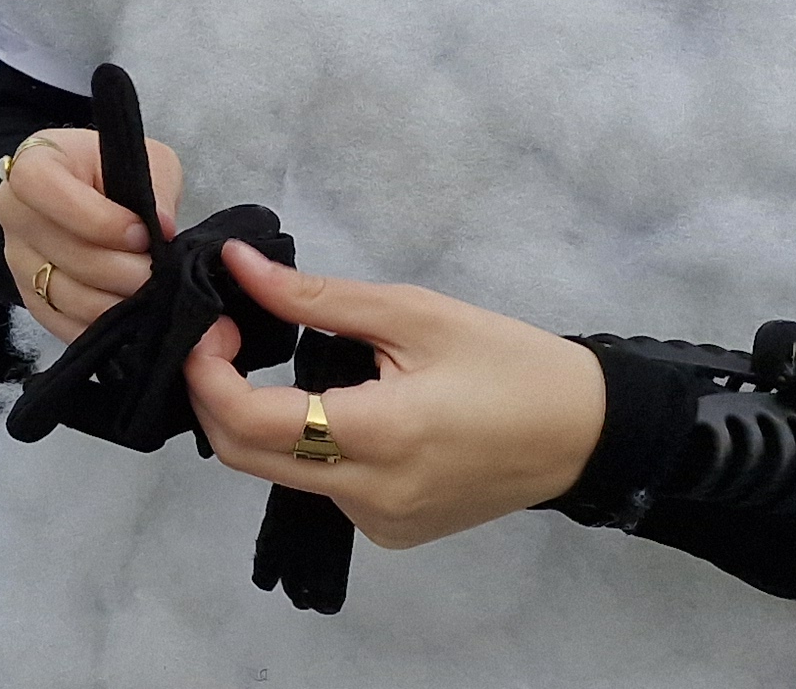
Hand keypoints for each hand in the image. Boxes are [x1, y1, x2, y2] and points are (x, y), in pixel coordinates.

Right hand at [0, 125, 182, 344]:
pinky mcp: (30, 297)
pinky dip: (103, 325)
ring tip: (150, 294)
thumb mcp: (142, 161)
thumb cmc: (112, 174)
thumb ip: (155, 187)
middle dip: (120, 270)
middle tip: (158, 273)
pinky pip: (64, 324)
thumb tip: (163, 228)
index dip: (94, 218)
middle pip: (62, 253)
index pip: (42, 189)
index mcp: (31, 165)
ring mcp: (17, 260)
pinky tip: (131, 314)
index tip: (140, 234)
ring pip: (65, 295)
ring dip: (115, 302)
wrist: (83, 196)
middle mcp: (13, 212)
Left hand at [185, 240, 606, 548]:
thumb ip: (315, 296)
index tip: (213, 327)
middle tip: (230, 340)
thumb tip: (236, 263)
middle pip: (246, 456)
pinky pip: (323, 486)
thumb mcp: (415, 314)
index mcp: (379, 435)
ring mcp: (380, 521)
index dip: (208, 373)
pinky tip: (340, 407)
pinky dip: (306, 446)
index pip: (248, 420)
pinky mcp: (393, 531)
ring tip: (285, 365)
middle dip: (215, 397)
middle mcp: (371, 494)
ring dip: (261, 420)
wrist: (586, 433)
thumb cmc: (510, 363)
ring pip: (279, 474)